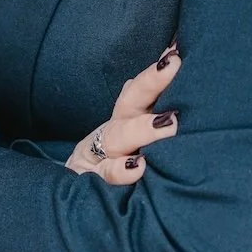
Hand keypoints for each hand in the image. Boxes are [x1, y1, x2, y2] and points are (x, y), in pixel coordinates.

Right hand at [65, 37, 180, 183]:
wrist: (75, 199)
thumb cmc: (116, 169)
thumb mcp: (133, 142)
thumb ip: (151, 118)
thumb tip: (176, 76)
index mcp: (125, 121)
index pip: (139, 89)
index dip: (156, 71)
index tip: (175, 52)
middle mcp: (113, 134)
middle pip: (129, 103)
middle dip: (151, 82)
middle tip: (173, 65)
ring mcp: (100, 158)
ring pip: (118, 138)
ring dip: (142, 129)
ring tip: (169, 123)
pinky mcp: (92, 183)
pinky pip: (106, 176)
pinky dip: (120, 172)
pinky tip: (137, 168)